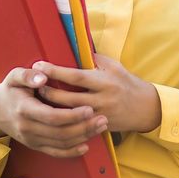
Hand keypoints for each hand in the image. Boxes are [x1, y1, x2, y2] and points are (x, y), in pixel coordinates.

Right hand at [0, 67, 108, 157]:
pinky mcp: (35, 146)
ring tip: (100, 127)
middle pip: (60, 132)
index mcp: (24, 109)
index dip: (72, 115)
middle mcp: (27, 128)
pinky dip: (71, 152)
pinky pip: (55, 152)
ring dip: (83, 137)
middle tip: (102, 119)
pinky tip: (86, 146)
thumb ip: (28, 75)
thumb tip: (43, 76)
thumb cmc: (10, 90)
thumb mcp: (14, 77)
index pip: (52, 116)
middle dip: (84, 127)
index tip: (89, 109)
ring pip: (61, 143)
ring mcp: (31, 139)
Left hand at [32, 54, 160, 134]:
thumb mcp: (114, 66)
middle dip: (48, 92)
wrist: (146, 108)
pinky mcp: (99, 127)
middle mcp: (102, 99)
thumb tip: (73, 49)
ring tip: (36, 100)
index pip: (76, 76)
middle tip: (33, 85)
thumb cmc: (127, 82)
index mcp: (104, 81)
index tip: (39, 65)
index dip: (56, 71)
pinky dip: (63, 121)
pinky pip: (77, 126)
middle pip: (69, 98)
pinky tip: (50, 117)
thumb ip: (94, 59)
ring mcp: (100, 116)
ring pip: (70, 115)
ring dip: (52, 108)